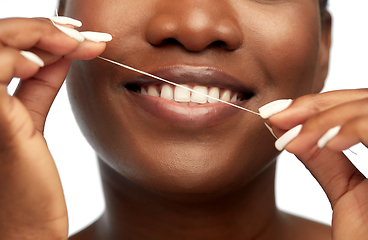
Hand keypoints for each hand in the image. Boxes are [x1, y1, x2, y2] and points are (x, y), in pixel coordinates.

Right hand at [0, 17, 109, 239]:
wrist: (25, 227)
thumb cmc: (29, 180)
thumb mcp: (32, 118)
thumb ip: (39, 83)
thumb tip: (60, 50)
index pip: (2, 45)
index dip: (39, 32)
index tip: (80, 36)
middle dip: (42, 29)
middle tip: (82, 35)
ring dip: (35, 35)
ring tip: (72, 44)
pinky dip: (16, 56)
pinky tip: (44, 61)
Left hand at [261, 89, 367, 238]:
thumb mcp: (346, 193)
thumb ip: (323, 158)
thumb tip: (285, 126)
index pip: (360, 108)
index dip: (319, 105)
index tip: (278, 113)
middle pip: (365, 99)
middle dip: (316, 105)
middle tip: (277, 115)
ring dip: (325, 118)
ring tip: (293, 139)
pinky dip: (352, 128)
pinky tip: (325, 143)